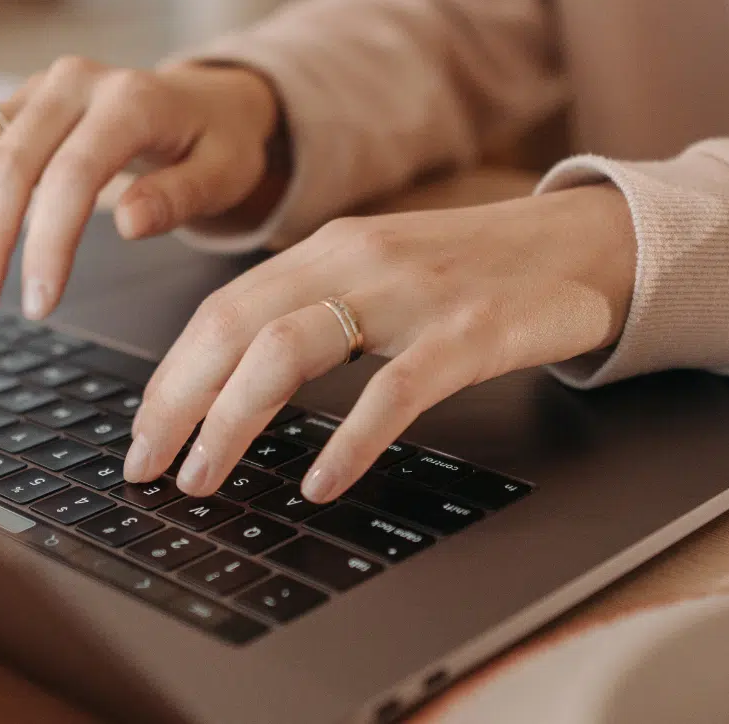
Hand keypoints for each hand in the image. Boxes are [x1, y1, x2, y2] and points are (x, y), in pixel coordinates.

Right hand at [0, 57, 281, 325]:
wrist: (206, 101)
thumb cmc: (217, 144)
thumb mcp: (224, 173)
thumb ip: (181, 196)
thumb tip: (130, 221)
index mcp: (130, 100)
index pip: (72, 177)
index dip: (47, 244)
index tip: (38, 305)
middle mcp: (72, 84)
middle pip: (4, 164)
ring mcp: (35, 88)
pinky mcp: (11, 100)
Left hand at [122, 185, 637, 502]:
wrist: (588, 244)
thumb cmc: (478, 272)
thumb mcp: (383, 276)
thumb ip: (317, 312)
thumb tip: (235, 386)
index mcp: (329, 249)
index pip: (220, 311)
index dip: (170, 377)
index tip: (140, 434)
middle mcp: (358, 260)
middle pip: (234, 328)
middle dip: (176, 403)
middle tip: (147, 468)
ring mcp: (413, 294)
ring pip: (290, 349)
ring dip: (232, 421)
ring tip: (205, 479)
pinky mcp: (470, 331)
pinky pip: (393, 391)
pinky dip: (348, 441)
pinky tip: (320, 483)